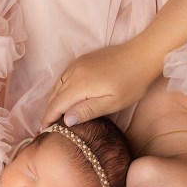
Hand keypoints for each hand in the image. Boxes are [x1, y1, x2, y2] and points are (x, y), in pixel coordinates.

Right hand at [43, 41, 160, 126]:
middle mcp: (73, 72)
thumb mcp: (112, 103)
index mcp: (79, 85)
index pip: (56, 104)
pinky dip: (60, 89)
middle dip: (49, 111)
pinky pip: (64, 77)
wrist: (141, 56)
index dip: (49, 118)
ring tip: (55, 115)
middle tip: (48, 127)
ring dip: (54, 100)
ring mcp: (77, 64)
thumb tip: (66, 120)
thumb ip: (87, 111)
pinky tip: (65, 97)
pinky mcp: (82, 60)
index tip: (44, 131)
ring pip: (58, 85)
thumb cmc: (131, 83)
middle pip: (54, 95)